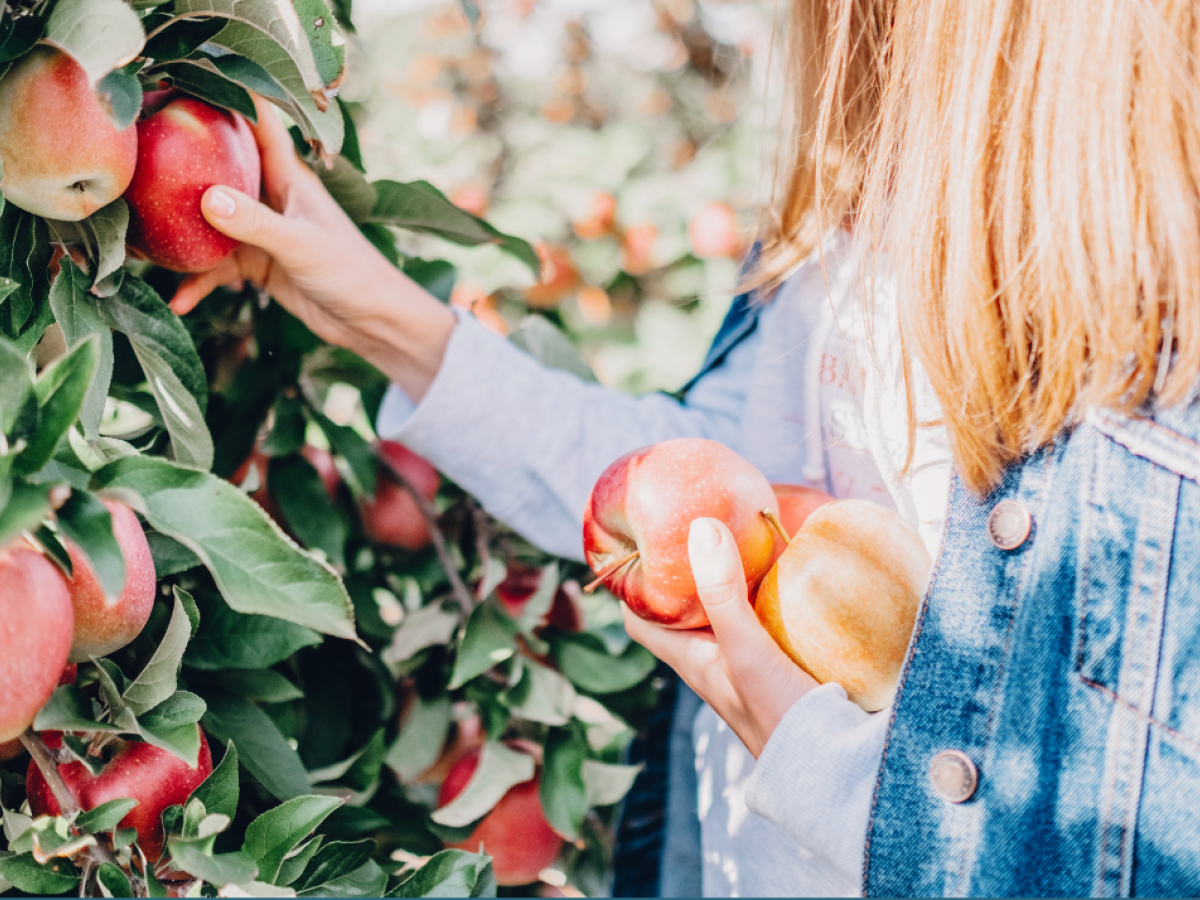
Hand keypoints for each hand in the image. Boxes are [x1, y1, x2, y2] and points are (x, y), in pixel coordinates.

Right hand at [168, 95, 455, 400]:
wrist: (372, 321)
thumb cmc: (350, 273)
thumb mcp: (301, 246)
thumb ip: (256, 224)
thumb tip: (207, 198)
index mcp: (289, 178)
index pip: (257, 124)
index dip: (226, 98)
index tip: (183, 84)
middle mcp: (272, 197)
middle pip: (220, 171)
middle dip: (181, 167)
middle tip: (137, 162)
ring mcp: (263, 230)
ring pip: (210, 223)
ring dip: (181, 235)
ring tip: (139, 246)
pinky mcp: (259, 264)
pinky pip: (217, 268)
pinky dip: (199, 283)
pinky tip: (179, 301)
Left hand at [623, 518, 817, 757]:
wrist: (832, 763)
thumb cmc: (777, 714)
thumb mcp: (744, 647)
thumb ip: (722, 593)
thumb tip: (701, 527)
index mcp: (689, 659)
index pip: (640, 619)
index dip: (631, 584)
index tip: (639, 542)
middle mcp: (713, 658)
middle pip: (685, 608)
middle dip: (688, 569)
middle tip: (697, 524)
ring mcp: (748, 659)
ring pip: (728, 609)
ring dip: (733, 577)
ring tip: (744, 533)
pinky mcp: (784, 659)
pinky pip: (768, 617)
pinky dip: (772, 592)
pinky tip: (791, 569)